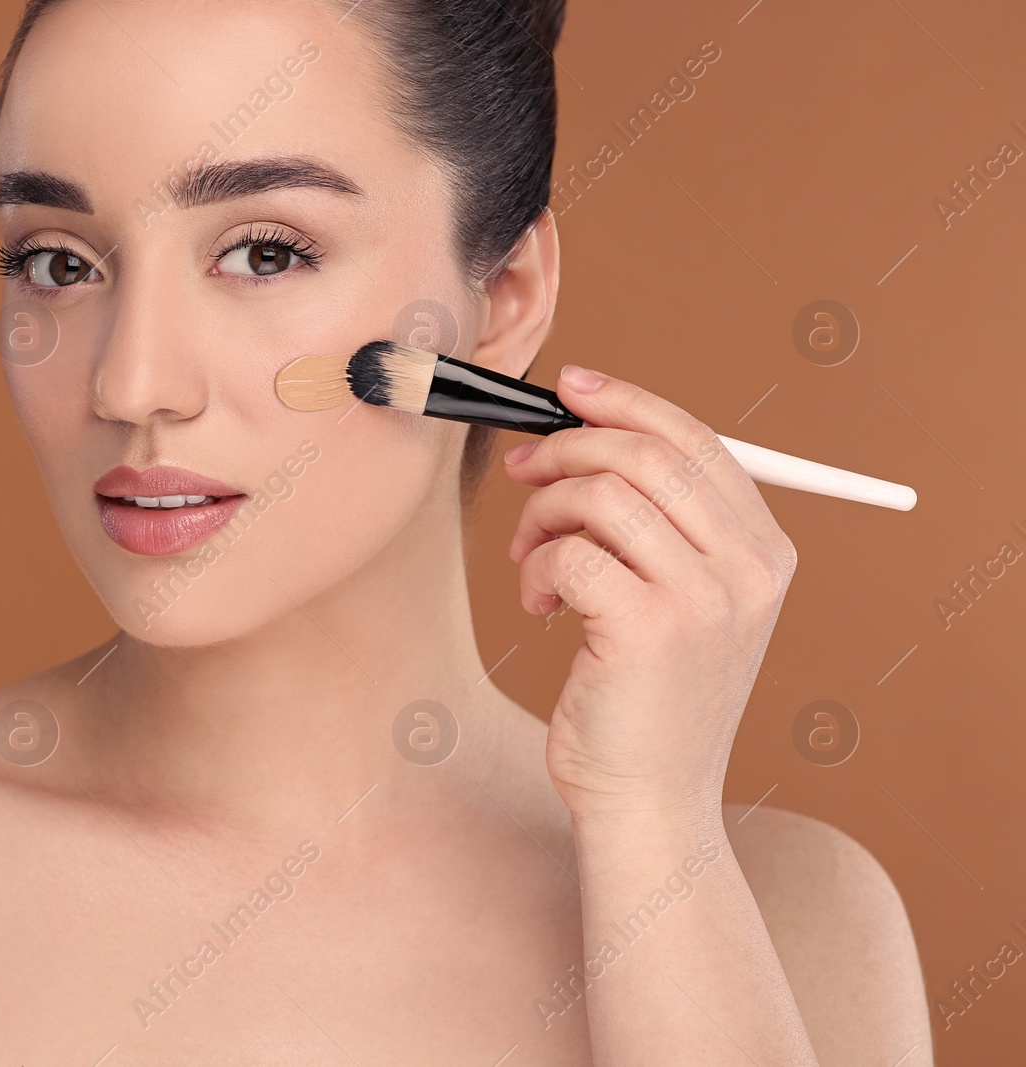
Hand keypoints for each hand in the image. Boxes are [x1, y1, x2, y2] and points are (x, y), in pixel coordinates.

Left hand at [501, 364, 797, 819]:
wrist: (649, 799)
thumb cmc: (646, 697)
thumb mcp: (680, 601)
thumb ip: (660, 523)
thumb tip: (586, 430)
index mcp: (766, 552)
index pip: (698, 440)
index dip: (627, 403)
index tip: (570, 387)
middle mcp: (749, 569)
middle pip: (647, 455)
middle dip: (569, 449)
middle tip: (523, 471)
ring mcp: (705, 599)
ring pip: (601, 496)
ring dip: (544, 515)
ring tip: (529, 557)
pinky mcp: (649, 628)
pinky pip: (569, 554)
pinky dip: (536, 569)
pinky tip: (540, 608)